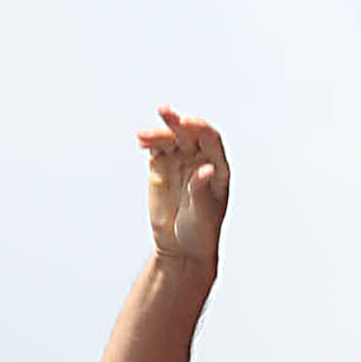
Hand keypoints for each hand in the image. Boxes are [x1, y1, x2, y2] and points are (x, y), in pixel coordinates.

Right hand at [139, 107, 228, 265]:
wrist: (181, 247)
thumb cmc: (201, 232)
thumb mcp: (204, 213)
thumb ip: (202, 190)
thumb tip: (206, 170)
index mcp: (218, 167)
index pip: (210, 139)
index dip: (199, 128)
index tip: (186, 124)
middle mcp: (200, 158)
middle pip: (189, 133)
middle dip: (176, 123)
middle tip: (165, 114)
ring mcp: (180, 161)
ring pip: (170, 139)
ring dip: (158, 133)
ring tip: (143, 135)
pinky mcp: (162, 167)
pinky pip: (156, 149)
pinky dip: (149, 143)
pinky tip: (142, 141)